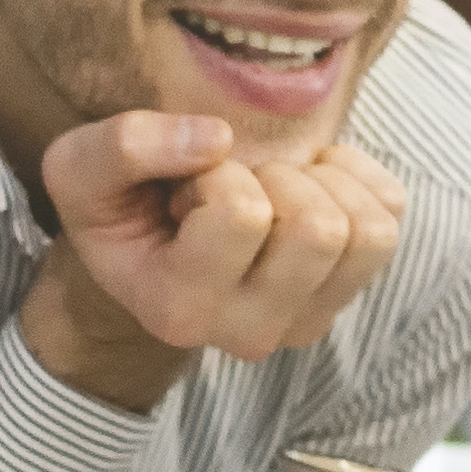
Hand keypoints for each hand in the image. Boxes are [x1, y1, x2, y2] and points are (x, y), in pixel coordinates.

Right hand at [17, 111, 409, 411]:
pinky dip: (353, 177)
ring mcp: (305, 321)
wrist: (148, 249)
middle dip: (278, 177)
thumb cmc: (118, 206)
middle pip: (318, 229)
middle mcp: (249, 333)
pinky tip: (305, 183)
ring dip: (319, 182)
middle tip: (236, 184)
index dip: (218, 173)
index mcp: (178, 310)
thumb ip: (125, 146)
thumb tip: (217, 138)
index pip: (242, 214)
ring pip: (366, 230)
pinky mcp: (347, 293)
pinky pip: (389, 212)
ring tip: (270, 185)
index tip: (188, 188)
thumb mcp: (81, 168)